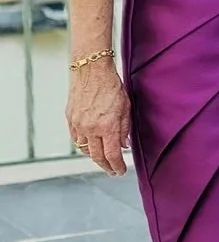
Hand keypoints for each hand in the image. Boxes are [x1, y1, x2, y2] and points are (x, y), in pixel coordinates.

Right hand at [67, 61, 130, 175]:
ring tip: (103, 160)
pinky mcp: (70, 119)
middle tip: (113, 171)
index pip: (112, 155)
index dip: (117, 166)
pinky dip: (84, 146)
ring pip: (85, 150)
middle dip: (106, 166)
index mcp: (107, 126)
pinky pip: (76, 139)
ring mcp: (78, 124)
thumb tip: (124, 146)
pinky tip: (90, 146)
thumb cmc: (112, 86)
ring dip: (94, 157)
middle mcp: (91, 128)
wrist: (91, 70)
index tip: (121, 171)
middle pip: (97, 157)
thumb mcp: (126, 108)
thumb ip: (125, 129)